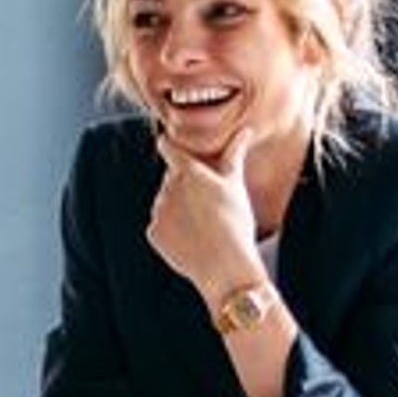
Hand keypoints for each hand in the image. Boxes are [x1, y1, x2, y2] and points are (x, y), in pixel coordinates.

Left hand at [147, 122, 265, 298]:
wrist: (226, 267)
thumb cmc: (236, 222)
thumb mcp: (236, 186)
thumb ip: (234, 155)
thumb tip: (245, 130)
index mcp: (187, 172)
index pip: (167, 147)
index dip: (170, 146)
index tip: (171, 146)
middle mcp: (167, 188)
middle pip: (172, 180)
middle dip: (185, 185)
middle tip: (207, 203)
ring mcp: (157, 211)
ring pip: (166, 203)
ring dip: (180, 209)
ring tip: (204, 225)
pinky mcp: (153, 233)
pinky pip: (161, 226)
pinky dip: (173, 231)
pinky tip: (193, 240)